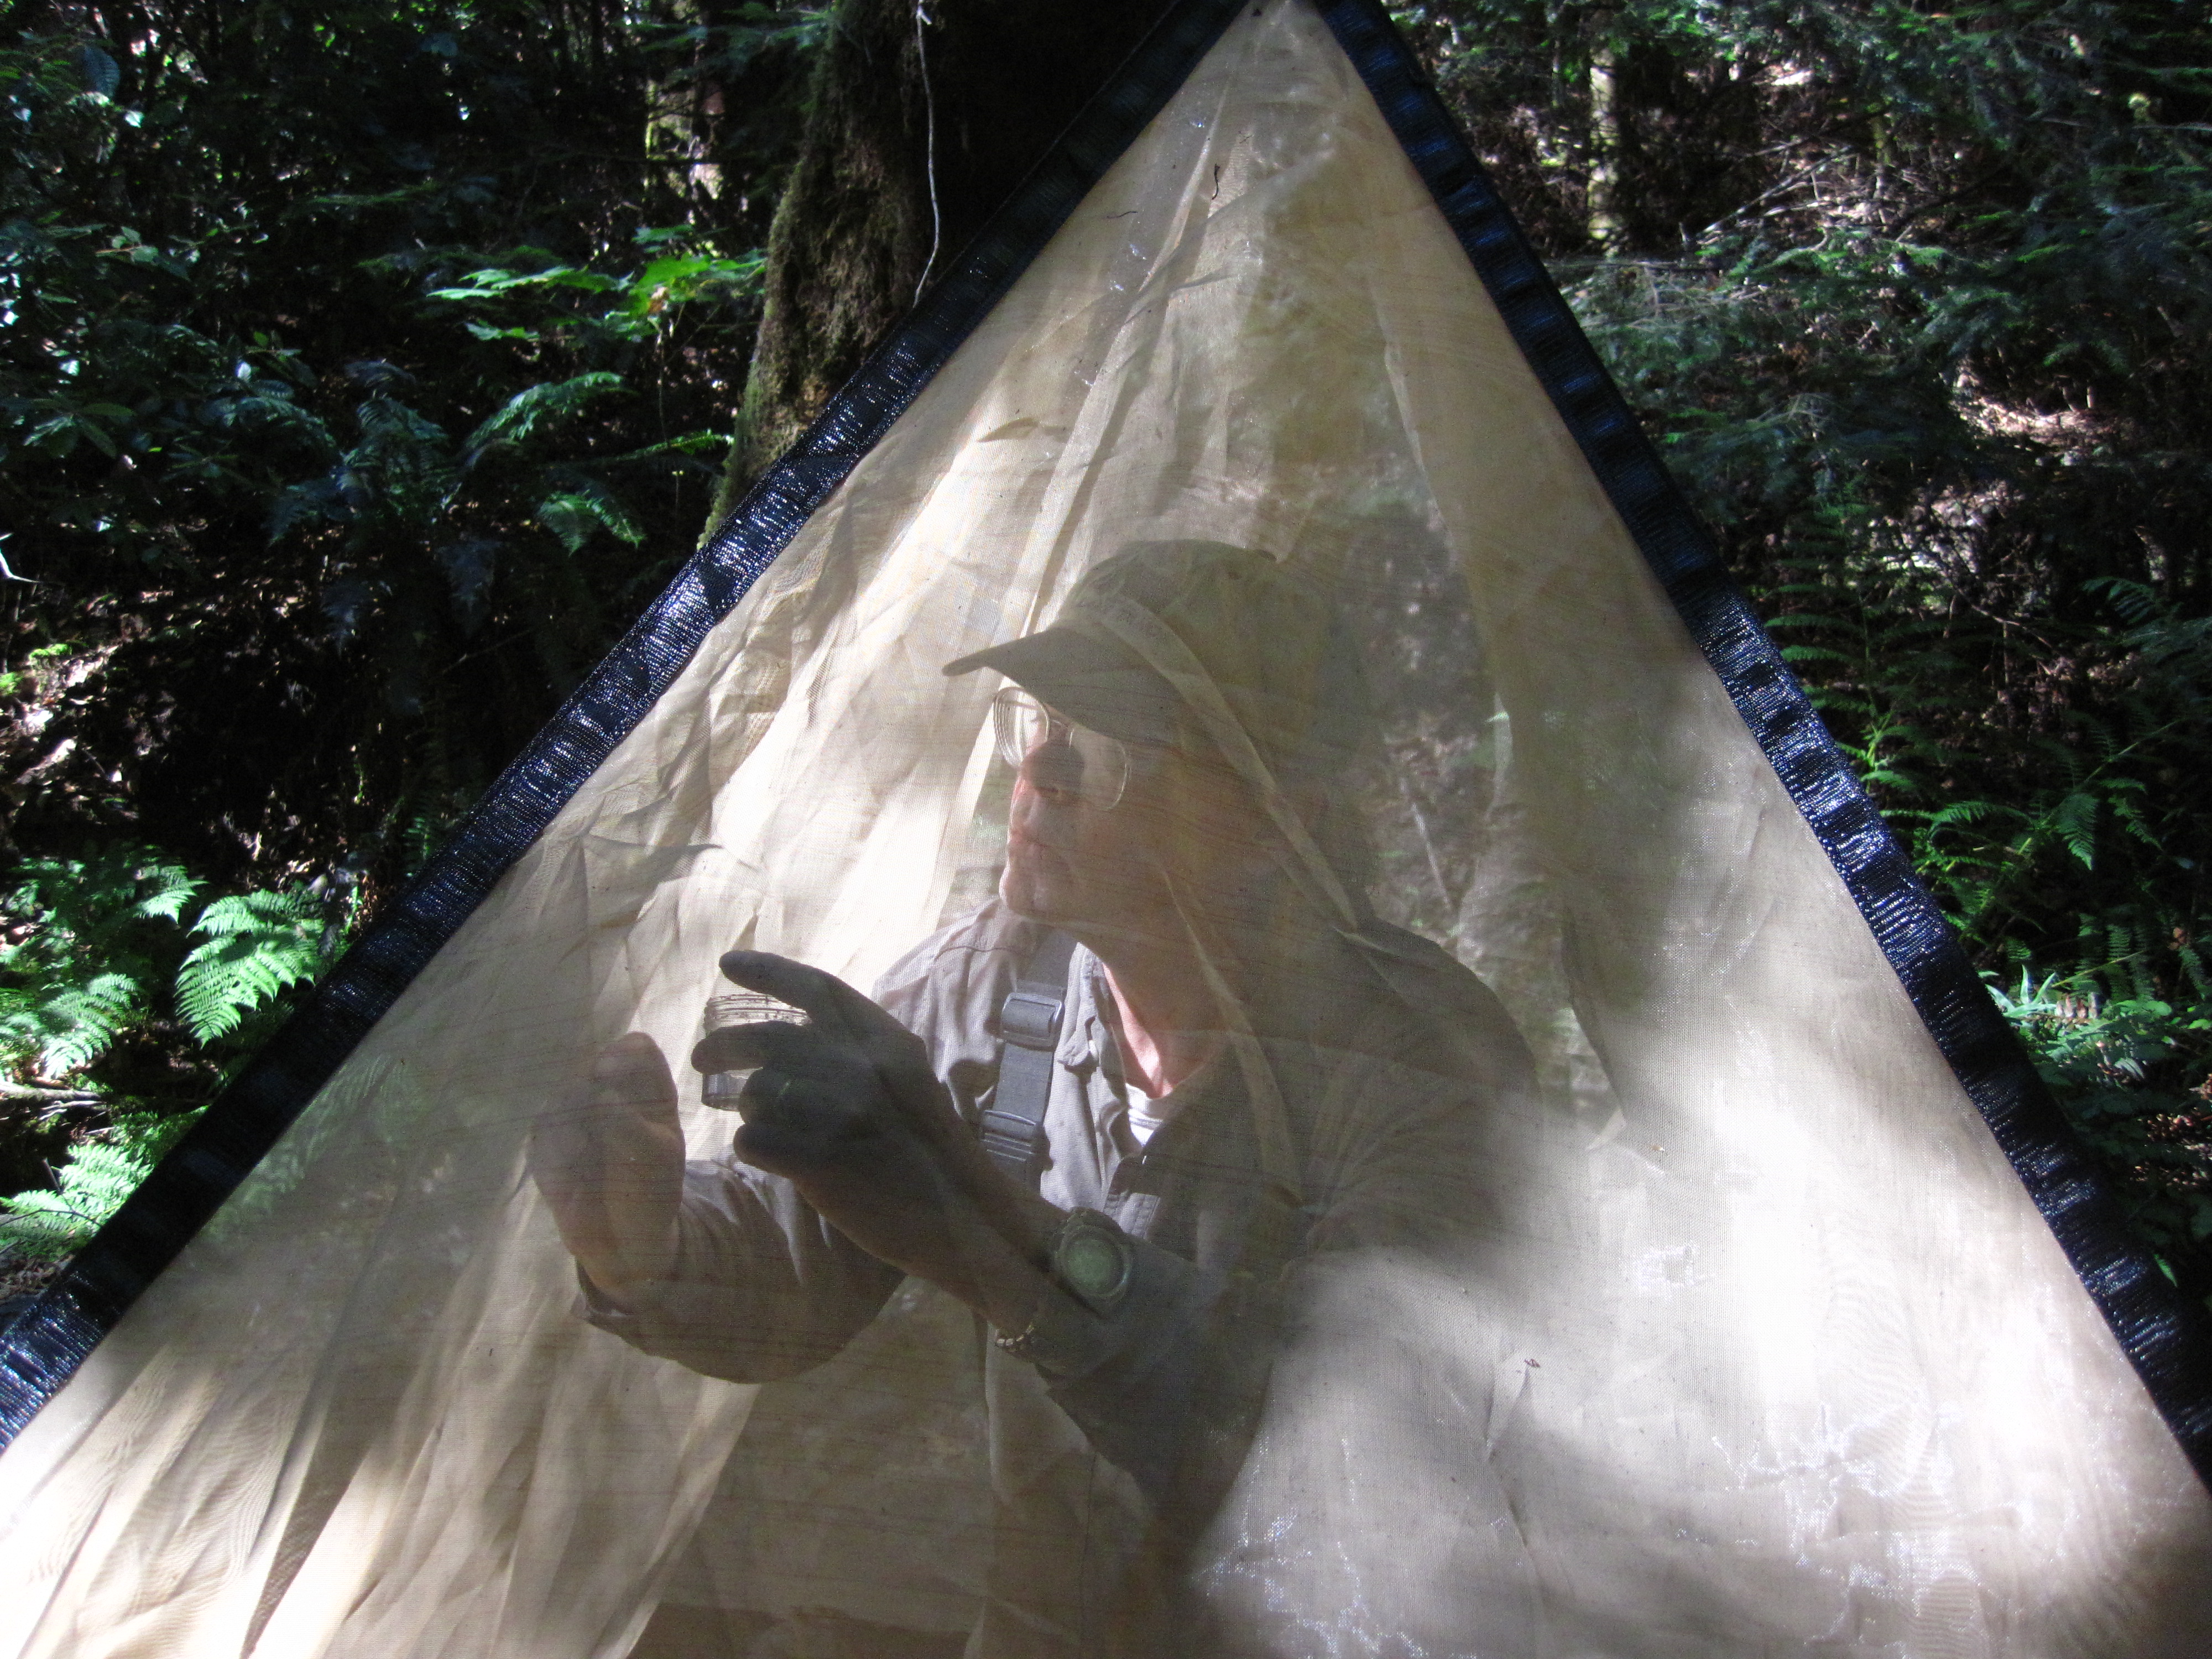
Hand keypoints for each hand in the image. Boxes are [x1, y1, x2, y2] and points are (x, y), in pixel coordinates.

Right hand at [527, 1032, 682, 1297]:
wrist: (628, 1240)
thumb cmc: (653, 1188)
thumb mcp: (656, 1157)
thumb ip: (631, 1125)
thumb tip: (601, 1096)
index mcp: (647, 1087)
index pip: (634, 1050)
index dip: (623, 1057)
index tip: (611, 1076)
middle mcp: (607, 1092)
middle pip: (588, 1070)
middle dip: (588, 1097)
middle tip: (595, 1127)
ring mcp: (573, 1117)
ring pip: (560, 1103)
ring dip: (570, 1129)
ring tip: (582, 1156)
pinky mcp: (546, 1146)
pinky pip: (542, 1139)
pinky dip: (555, 1156)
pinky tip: (571, 1179)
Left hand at [700, 950, 1057, 1327]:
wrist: (963, 1215)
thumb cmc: (930, 1147)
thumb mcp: (907, 1078)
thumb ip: (861, 1050)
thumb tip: (797, 1032)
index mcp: (887, 1040)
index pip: (816, 988)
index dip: (768, 971)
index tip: (728, 964)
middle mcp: (863, 1068)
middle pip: (769, 1037)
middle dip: (724, 1043)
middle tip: (702, 1056)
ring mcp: (842, 1115)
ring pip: (757, 1091)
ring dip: (746, 1105)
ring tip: (755, 1119)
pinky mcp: (823, 1163)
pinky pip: (754, 1140)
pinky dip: (750, 1145)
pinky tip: (762, 1154)